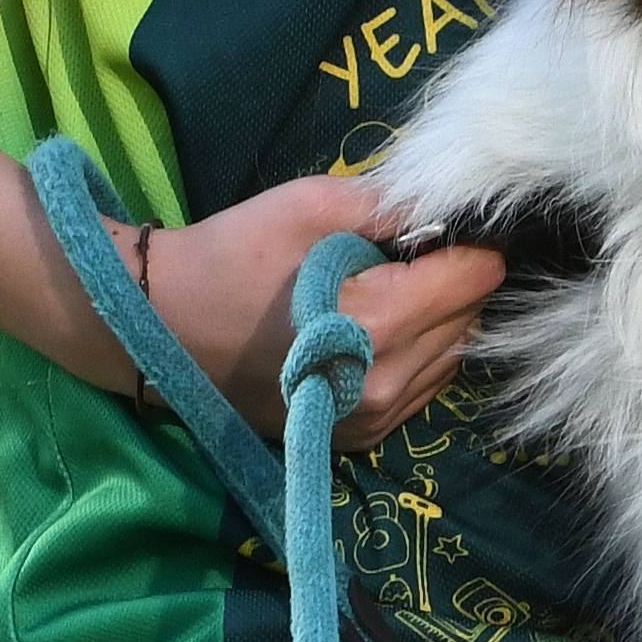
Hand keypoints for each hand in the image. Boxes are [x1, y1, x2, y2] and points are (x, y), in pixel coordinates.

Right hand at [111, 168, 506, 451]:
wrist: (164, 327)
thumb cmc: (235, 255)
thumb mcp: (313, 205)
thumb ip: (395, 203)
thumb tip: (461, 203)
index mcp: (378, 324)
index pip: (477, 279)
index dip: (466, 243)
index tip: (433, 227)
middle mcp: (384, 384)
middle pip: (471, 317)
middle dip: (449, 280)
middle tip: (397, 254)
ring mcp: (372, 420)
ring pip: (453, 355)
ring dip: (436, 320)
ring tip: (381, 289)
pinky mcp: (359, 438)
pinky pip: (423, 387)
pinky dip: (414, 354)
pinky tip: (370, 328)